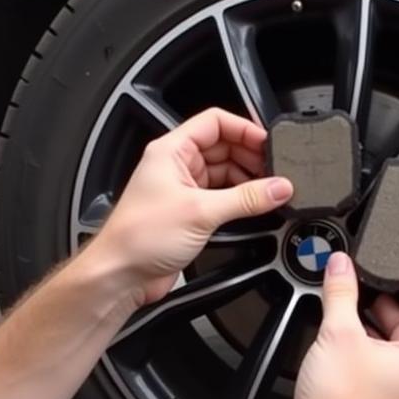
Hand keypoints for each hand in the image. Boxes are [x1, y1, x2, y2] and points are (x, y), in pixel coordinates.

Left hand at [94, 107, 292, 304]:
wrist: (120, 275)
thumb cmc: (137, 238)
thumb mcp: (201, 212)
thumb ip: (245, 199)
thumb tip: (278, 187)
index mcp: (171, 151)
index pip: (215, 122)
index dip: (244, 128)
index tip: (268, 143)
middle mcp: (176, 166)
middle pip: (224, 147)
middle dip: (250, 158)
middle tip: (275, 172)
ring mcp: (183, 190)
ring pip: (225, 174)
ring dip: (247, 181)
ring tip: (270, 191)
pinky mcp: (189, 213)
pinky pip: (222, 198)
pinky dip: (240, 201)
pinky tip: (256, 207)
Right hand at [281, 253, 398, 398]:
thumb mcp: (338, 333)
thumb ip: (341, 292)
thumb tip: (341, 267)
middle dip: (388, 301)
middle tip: (370, 280)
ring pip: (393, 348)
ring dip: (373, 326)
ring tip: (348, 308)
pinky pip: (379, 368)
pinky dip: (365, 349)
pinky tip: (340, 341)